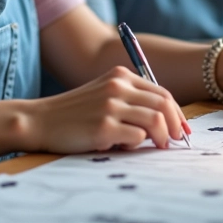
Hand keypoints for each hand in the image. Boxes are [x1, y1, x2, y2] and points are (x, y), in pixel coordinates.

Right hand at [26, 66, 188, 153]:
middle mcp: (117, 86)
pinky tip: (125, 147)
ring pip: (155, 120)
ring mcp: (110, 106)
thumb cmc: (75, 112)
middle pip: (164, 104)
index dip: (176, 112)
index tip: (181, 128)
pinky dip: (138, 145)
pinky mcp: (104, 127)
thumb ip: (130, 99)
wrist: (41, 121)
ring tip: (157, 146)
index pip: (161, 92)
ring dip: (162, 137)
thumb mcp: (103, 94)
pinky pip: (137, 137)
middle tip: (175, 141)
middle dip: (175, 125)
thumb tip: (166, 119)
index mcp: (119, 75)